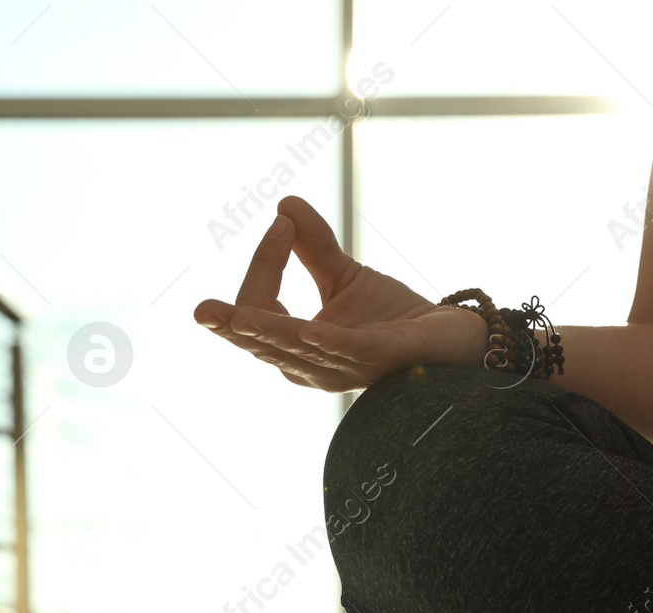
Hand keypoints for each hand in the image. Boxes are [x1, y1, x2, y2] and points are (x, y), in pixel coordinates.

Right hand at [193, 195, 488, 391]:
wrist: (450, 338)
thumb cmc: (392, 317)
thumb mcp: (344, 275)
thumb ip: (312, 246)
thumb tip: (283, 206)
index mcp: (295, 347)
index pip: (258, 307)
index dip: (264, 264)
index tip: (283, 223)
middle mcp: (309, 366)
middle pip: (260, 337)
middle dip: (230, 324)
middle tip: (202, 310)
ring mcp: (340, 367)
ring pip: (291, 349)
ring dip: (265, 332)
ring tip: (235, 319)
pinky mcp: (374, 359)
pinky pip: (340, 349)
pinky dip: (320, 339)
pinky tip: (304, 329)